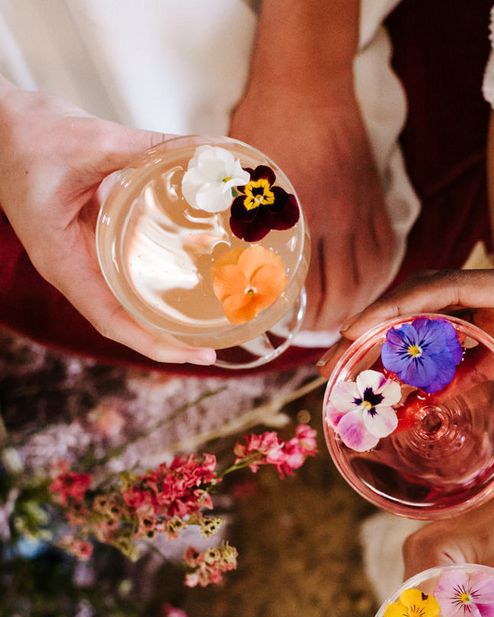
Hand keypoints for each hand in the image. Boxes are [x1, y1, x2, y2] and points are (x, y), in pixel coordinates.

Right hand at [0, 84, 215, 364]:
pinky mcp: (90, 244)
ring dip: (161, 321)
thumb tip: (210, 151)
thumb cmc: (32, 136)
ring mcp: (80, 259)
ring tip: (207, 330)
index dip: (153, 343)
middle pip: (122, 322)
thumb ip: (149, 148)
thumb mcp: (94, 140)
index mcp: (61, 258)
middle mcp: (72, 267)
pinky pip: (122, 277)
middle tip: (214, 351)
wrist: (1, 125)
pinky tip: (187, 282)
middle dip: (166, 341)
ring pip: (123, 304)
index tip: (194, 355)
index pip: (109, 319)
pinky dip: (152, 288)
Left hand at [230, 71, 396, 331]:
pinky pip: (386, 250)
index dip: (298, 316)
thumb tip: (222, 252)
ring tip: (342, 317)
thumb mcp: (239, 172)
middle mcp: (335, 219)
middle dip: (331, 320)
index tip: (286, 329)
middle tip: (315, 333)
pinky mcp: (375, 200)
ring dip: (358, 304)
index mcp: (297, 216)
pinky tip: (366, 287)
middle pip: (344, 290)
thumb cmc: (265, 123)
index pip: (306, 286)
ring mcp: (360, 210)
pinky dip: (378, 276)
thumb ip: (235, 215)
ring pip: (370, 275)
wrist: (307, 83)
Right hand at [328, 266, 493, 507]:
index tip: (356, 325)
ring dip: (410, 350)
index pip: (454, 287)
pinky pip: (473, 354)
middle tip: (343, 354)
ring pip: (449, 326)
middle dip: (386, 323)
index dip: (400, 303)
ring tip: (367, 376)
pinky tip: (420, 401)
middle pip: (438, 299)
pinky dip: (445, 375)